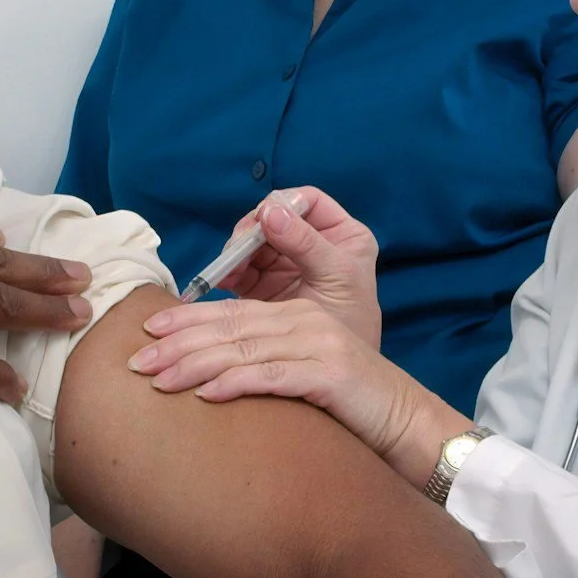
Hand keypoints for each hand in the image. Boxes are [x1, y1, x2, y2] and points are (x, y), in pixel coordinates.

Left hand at [130, 296, 420, 457]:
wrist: (407, 422)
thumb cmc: (349, 404)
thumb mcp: (303, 373)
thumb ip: (266, 363)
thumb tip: (209, 375)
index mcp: (296, 315)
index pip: (231, 313)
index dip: (186, 319)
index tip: (146, 330)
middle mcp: (305, 321)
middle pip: (230, 327)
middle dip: (178, 342)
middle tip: (137, 360)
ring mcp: (319, 345)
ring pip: (244, 350)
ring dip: (195, 364)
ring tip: (159, 379)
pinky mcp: (330, 374)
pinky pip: (273, 376)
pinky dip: (236, 383)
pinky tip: (206, 394)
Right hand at [213, 187, 381, 347]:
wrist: (344, 376)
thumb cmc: (354, 323)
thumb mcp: (336, 278)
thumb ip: (307, 244)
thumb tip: (271, 211)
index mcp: (342, 234)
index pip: (307, 201)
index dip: (284, 203)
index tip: (265, 220)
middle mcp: (313, 243)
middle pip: (273, 218)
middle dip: (252, 230)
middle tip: (237, 247)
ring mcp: (287, 264)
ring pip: (253, 243)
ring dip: (237, 252)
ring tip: (228, 268)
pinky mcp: (265, 285)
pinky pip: (241, 269)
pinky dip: (229, 271)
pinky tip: (223, 279)